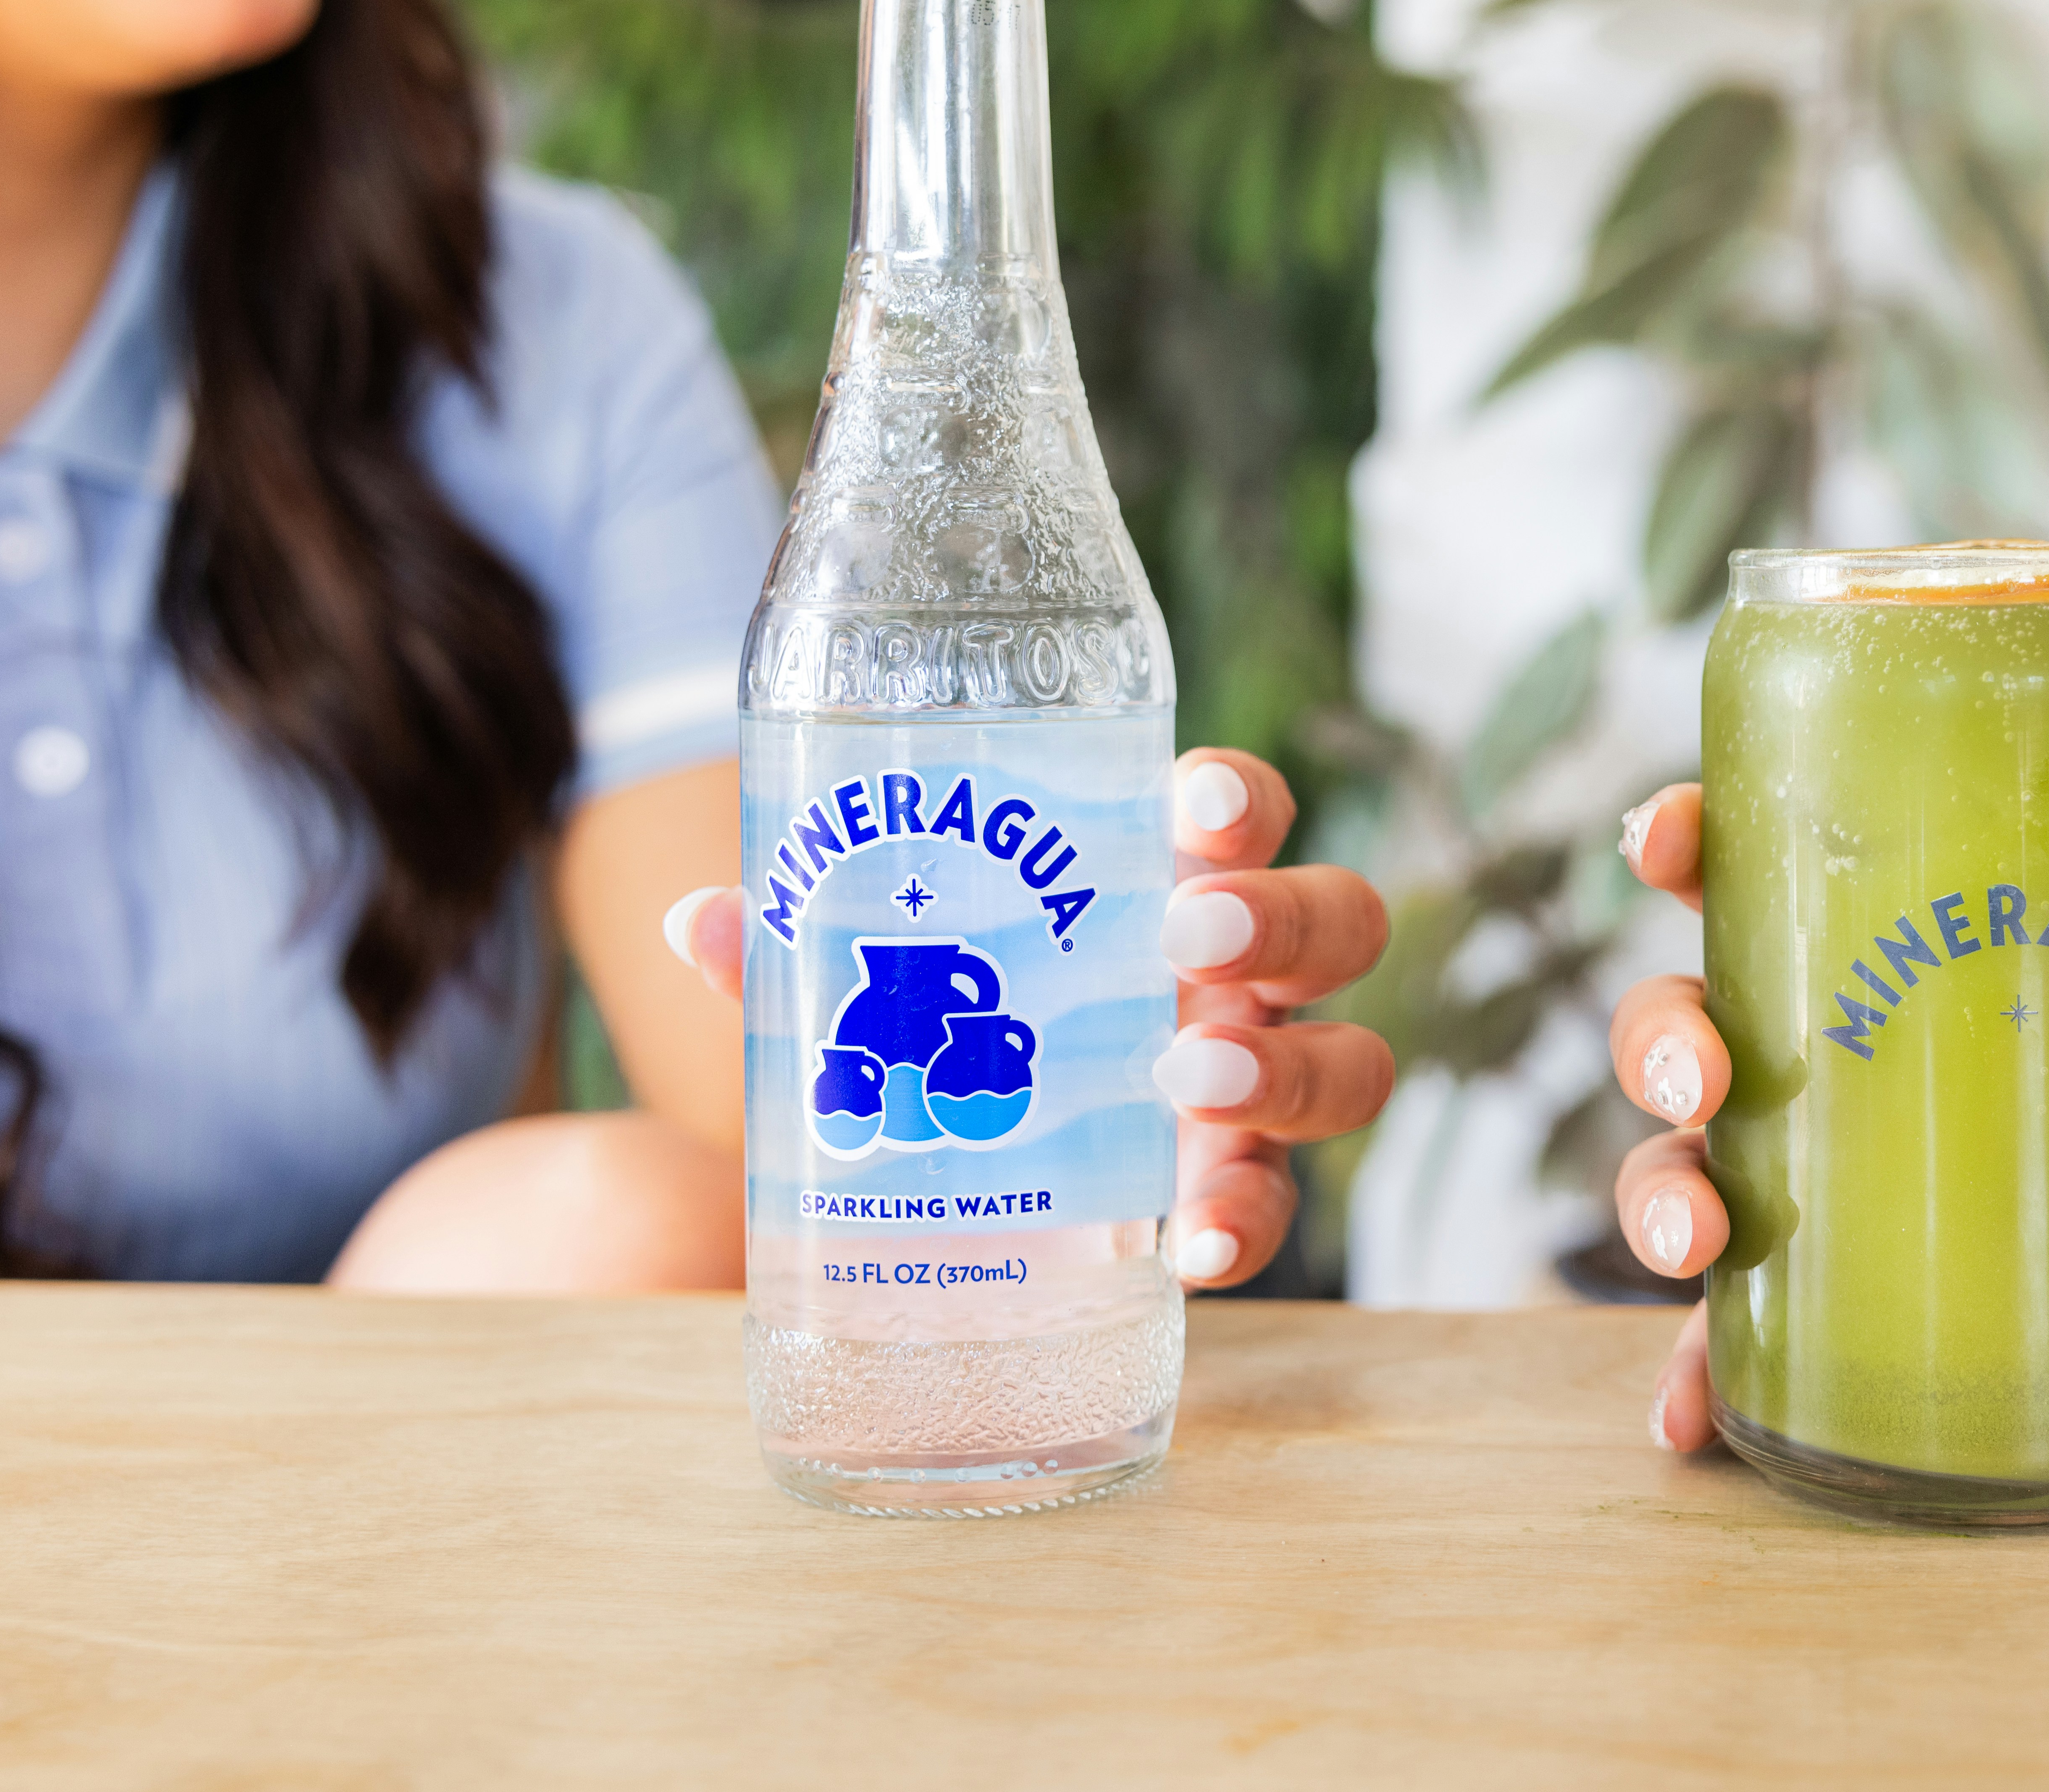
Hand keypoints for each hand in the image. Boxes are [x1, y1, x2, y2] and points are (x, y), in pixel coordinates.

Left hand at [663, 749, 1393, 1291]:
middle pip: (1337, 920)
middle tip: (1191, 940)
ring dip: (1286, 1068)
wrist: (984, 1179)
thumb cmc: (959, 1029)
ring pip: (1349, 1062)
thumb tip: (699, 919)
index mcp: (1171, 885)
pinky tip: (1190, 1247)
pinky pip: (1277, 1207)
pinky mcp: (1233, 1192)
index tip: (1189, 807)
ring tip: (1193, 1083)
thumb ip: (808, 949)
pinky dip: (1243, 1222)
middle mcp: (1242, 977)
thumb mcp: (888, 981)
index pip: (1239, 811)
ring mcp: (1255, 1085)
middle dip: (1283, 919)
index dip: (1235, 800)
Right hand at [1606, 783, 2048, 1452]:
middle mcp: (1777, 1053)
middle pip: (1673, 1023)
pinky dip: (1692, 1375)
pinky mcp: (1788, 1286)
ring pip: (1672, 1163)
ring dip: (1658, 1200)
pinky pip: (1719, 1328)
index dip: (1680, 840)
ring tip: (1696, 1241)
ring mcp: (1770, 1168)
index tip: (1667, 841)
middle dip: (1660, 1041)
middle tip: (1704, 1077)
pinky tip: (1687, 1422)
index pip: (1731, 870)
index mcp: (1833, 949)